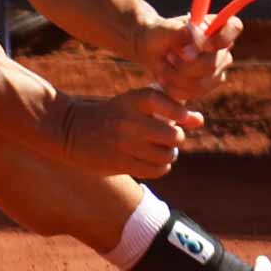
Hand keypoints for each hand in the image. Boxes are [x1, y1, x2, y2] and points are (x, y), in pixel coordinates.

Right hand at [55, 87, 203, 178]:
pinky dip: (161, 167)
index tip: (185, 119)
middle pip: (172, 134)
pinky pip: (155, 169)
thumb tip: (200, 121)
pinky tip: (154, 161)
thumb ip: (167, 109)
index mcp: (130, 100)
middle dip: (176, 139)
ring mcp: (122, 144)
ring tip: (162, 151)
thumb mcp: (133, 104)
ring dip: (170, 155)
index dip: (180, 111)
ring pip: (166, 155)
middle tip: (170, 138)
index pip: (162, 101)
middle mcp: (127, 121)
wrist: (70, 130)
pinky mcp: (119, 163)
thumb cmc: (111, 115)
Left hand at [138, 15, 241, 103]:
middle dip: (185, 65)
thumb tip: (201, 39)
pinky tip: (166, 79)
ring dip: (177, 77)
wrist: (151, 51)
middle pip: (213, 63)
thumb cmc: (158, 34)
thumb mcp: (162, 29)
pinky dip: (176, 88)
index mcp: (214, 25)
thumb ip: (181, 31)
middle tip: (168, 57)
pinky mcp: (210, 84)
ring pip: (203, 82)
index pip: (234, 27)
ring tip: (163, 66)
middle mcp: (222, 47)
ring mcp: (218, 67)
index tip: (203, 46)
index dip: (222, 39)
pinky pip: (196, 92)